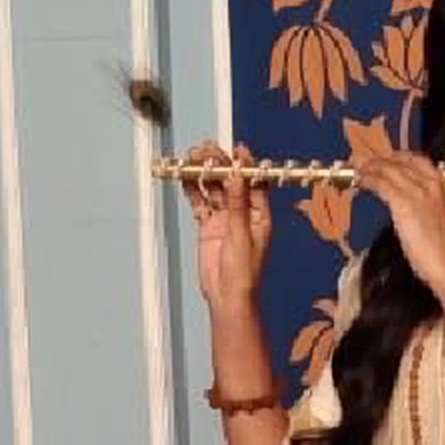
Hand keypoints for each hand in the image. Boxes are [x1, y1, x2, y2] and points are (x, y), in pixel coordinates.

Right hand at [181, 141, 271, 313]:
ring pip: (213, 189)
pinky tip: (184, 176)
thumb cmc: (244, 272)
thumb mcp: (241, 235)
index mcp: (260, 215)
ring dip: (204, 174)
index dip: (245, 165)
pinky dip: (192, 190)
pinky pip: (200, 203)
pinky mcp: (208, 226)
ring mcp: (224, 218)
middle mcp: (243, 213)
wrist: (227, 296)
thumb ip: (237, 205)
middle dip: (220, 164)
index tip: (237, 149)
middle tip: (207, 150)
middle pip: (231, 181)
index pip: (254, 182)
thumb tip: (237, 176)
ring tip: (193, 158)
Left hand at [355, 152, 444, 292]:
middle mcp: (434, 183)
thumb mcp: (438, 218)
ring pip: (389, 170)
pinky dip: (368, 180)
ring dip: (371, 168)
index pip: (417, 160)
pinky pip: (381, 184)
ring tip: (359, 171)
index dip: (396, 158)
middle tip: (365, 163)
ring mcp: (419, 191)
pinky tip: (361, 183)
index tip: (383, 159)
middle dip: (380, 160)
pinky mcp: (404, 203)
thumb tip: (403, 198)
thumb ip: (424, 202)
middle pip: (401, 162)